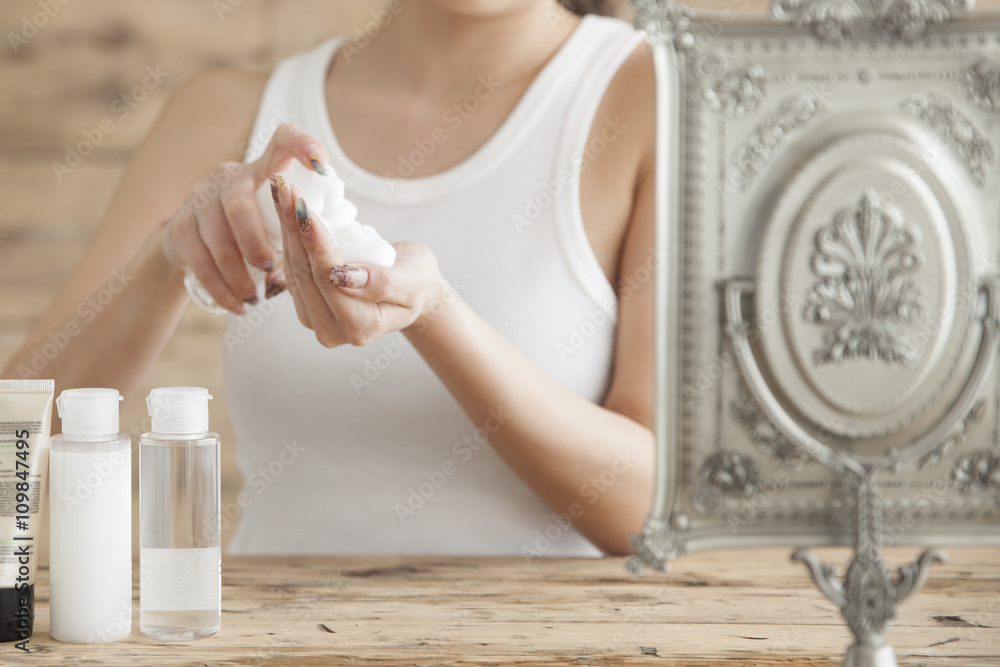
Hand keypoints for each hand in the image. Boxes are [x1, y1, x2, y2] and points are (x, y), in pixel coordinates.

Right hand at [160, 123, 332, 313]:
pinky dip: (219, 288)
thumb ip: (302, 229)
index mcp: (263, 171)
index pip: (282, 140)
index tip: (321, 165)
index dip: (301, 146)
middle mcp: (228, 177)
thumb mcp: (279, 222)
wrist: (193, 244)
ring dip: (237, 273)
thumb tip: (342, 267)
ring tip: (254, 299)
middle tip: (270, 267)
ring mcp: (199, 199)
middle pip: (239, 202)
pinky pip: (197, 260)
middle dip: (255, 240)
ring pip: (216, 237)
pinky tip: (236, 305)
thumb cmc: (256, 234)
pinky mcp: (179, 226)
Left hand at [271, 180, 449, 346]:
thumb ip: (383, 283)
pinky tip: (288, 211)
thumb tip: (344, 277)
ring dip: (287, 230)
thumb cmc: (417, 280)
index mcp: (360, 328)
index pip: (329, 280)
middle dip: (294, 229)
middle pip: (305, 275)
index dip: (316, 242)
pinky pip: (292, 269)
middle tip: (287, 189)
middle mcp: (332, 332)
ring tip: (283, 192)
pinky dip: (290, 238)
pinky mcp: (306, 307)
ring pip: (293, 270)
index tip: (304, 206)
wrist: (411, 286)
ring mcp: (315, 321)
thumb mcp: (412, 279)